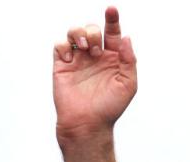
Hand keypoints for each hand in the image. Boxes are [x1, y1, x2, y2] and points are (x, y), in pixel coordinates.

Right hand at [53, 6, 136, 140]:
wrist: (88, 123)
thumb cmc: (110, 107)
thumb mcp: (128, 84)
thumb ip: (129, 60)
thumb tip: (127, 38)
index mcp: (114, 58)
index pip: (113, 34)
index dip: (112, 20)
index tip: (112, 9)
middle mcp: (96, 56)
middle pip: (92, 29)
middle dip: (93, 32)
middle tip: (96, 50)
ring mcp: (79, 59)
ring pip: (74, 31)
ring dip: (79, 34)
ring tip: (84, 49)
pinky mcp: (62, 65)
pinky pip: (60, 45)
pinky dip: (64, 46)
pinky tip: (70, 59)